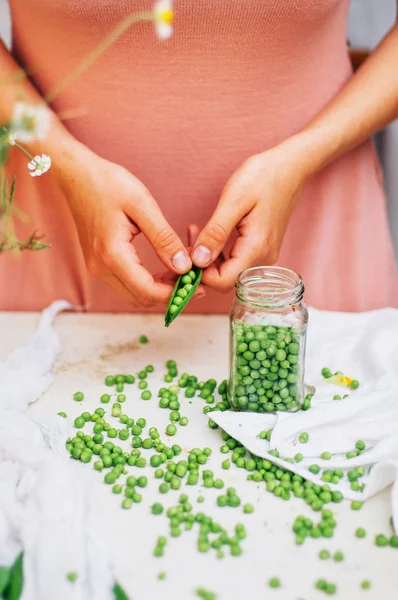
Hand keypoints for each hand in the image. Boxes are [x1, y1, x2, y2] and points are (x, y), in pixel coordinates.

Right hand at [60, 148, 192, 306]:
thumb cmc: (108, 183)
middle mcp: (101, 268)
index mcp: (112, 255)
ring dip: (158, 289)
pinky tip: (164, 267)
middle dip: (169, 295)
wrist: (76, 174)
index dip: (176, 294)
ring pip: (133, 294)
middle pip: (141, 299)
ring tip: (182, 272)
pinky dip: (147, 282)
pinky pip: (126, 283)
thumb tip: (184, 266)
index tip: (198, 286)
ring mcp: (97, 267)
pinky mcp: (98, 263)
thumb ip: (164, 238)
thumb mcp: (142, 205)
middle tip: (194, 280)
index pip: (147, 292)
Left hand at [191, 144, 305, 291]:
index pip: (223, 281)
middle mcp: (263, 258)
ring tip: (194, 233)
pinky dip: (218, 253)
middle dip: (201, 267)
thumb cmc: (263, 177)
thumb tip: (198, 261)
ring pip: (229, 272)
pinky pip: (236, 260)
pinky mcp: (262, 248)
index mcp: (256, 248)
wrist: (289, 167)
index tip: (185, 255)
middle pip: (225, 280)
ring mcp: (264, 254)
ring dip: (208, 259)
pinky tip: (208, 235)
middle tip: (187, 241)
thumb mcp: (234, 201)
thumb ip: (215, 233)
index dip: (200, 274)